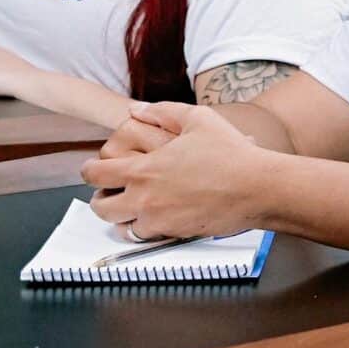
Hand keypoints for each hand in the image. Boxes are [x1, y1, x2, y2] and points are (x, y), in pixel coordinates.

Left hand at [84, 103, 265, 240]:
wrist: (258, 187)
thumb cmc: (231, 153)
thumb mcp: (198, 118)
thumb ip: (162, 111)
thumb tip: (136, 109)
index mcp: (144, 169)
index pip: (95, 175)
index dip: (90, 171)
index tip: (96, 170)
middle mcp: (145, 198)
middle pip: (100, 208)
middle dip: (101, 200)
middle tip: (111, 194)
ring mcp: (159, 220)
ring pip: (123, 228)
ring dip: (124, 218)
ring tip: (135, 209)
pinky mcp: (176, 234)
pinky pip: (149, 237)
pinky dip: (149, 230)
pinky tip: (161, 218)